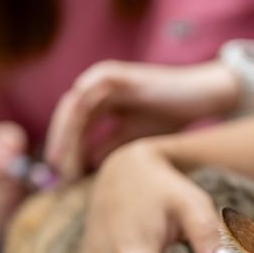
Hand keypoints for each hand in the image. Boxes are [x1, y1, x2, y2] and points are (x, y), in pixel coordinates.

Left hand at [45, 60, 238, 181]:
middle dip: (61, 146)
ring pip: (72, 108)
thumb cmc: (169, 118)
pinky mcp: (114, 75)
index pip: (75, 129)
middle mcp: (97, 90)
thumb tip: (87, 166)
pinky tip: (75, 138)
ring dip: (64, 135)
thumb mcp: (134, 140)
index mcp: (100, 104)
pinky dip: (78, 112)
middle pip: (68, 119)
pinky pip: (87, 92)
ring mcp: (104, 80)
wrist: (197, 97)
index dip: (67, 152)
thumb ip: (109, 149)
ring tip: (62, 162)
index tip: (64, 178)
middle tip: (57, 173)